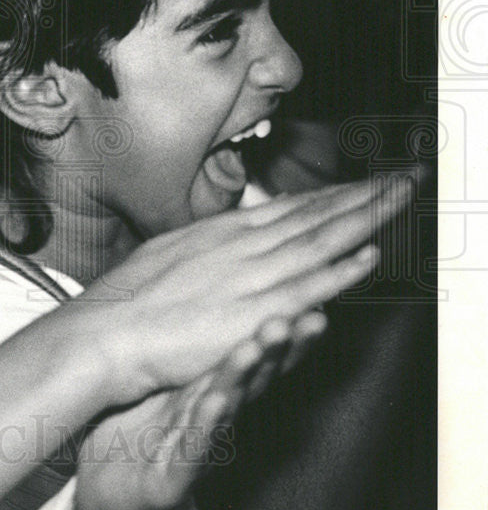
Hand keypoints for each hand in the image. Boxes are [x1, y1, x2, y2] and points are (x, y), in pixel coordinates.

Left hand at [73, 312, 326, 509]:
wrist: (113, 488)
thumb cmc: (147, 430)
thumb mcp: (176, 382)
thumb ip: (202, 347)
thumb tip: (222, 297)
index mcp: (217, 390)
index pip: (259, 358)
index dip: (288, 333)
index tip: (313, 301)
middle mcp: (217, 417)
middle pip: (252, 379)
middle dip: (277, 347)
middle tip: (304, 315)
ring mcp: (198, 444)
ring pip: (226, 408)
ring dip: (243, 377)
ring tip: (256, 345)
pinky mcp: (173, 475)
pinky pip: (191, 445)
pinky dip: (206, 423)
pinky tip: (216, 400)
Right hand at [79, 178, 408, 399]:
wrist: (104, 333)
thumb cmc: (124, 302)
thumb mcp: (164, 257)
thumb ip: (200, 249)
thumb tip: (217, 239)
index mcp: (218, 234)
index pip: (287, 210)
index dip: (329, 197)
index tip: (360, 186)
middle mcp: (239, 246)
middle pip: (313, 215)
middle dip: (362, 195)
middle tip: (405, 176)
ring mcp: (248, 276)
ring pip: (320, 239)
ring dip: (366, 216)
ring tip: (403, 196)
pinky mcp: (252, 312)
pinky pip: (309, 286)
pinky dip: (343, 269)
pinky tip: (373, 253)